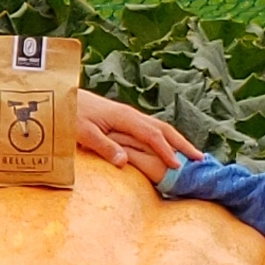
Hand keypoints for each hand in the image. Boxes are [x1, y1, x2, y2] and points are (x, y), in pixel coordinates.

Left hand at [76, 93, 204, 181]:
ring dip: (178, 140)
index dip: (166, 151)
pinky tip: (170, 147)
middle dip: (183, 144)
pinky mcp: (127, 119)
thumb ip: (104, 146)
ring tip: (192, 154)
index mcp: (125, 118)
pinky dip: (167, 138)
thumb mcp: (84, 134)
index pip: (153, 136)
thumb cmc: (72, 116)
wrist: (64, 98)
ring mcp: (131, 116)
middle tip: (200, 159)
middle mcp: (132, 115)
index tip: (179, 166)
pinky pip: (153, 128)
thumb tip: (124, 162)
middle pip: (164, 129)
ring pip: (161, 127)